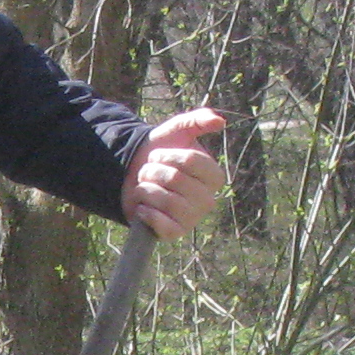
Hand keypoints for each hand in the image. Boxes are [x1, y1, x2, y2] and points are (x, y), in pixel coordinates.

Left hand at [123, 108, 226, 237]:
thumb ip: (198, 120)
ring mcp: (192, 219)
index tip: (159, 155)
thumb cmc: (160, 152)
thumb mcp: (177, 131)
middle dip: (152, 171)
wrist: (133, 175)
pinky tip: (143, 206)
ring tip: (145, 187)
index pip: (190, 160)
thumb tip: (221, 122)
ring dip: (145, 189)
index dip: (167, 155)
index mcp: (214, 177)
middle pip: (174, 178)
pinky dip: (145, 211)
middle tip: (149, 172)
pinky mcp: (175, 233)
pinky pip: (161, 223)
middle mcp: (208, 200)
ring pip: (165, 199)